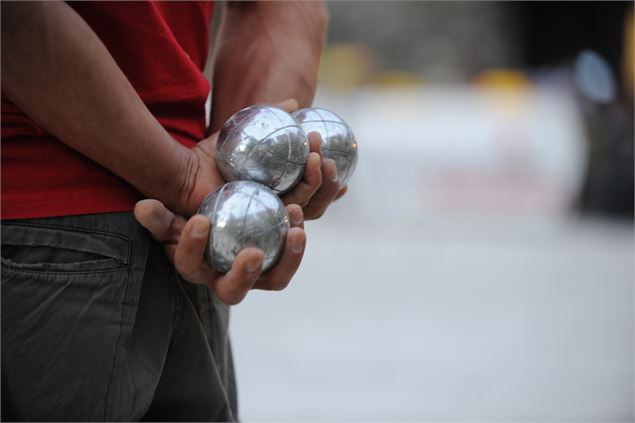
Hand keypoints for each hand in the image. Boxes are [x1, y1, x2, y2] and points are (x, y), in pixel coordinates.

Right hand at [134, 199, 306, 304]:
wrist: (231, 208)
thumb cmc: (199, 214)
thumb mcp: (178, 215)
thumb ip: (161, 215)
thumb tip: (142, 207)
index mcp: (197, 268)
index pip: (189, 264)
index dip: (191, 246)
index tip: (198, 220)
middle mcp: (228, 279)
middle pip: (234, 290)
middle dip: (243, 275)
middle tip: (254, 252)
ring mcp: (258, 274)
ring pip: (275, 278)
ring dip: (287, 257)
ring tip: (294, 229)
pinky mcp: (282, 260)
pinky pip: (293, 255)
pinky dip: (299, 239)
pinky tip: (299, 214)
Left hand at [180, 98, 347, 218]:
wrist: (185, 173)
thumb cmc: (209, 156)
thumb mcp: (244, 131)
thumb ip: (270, 117)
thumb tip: (296, 103)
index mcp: (278, 193)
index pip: (312, 191)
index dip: (330, 181)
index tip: (340, 162)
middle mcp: (277, 208)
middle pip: (316, 203)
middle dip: (329, 182)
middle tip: (331, 157)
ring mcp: (270, 218)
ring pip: (308, 206)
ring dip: (320, 181)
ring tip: (321, 157)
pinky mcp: (263, 223)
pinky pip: (291, 209)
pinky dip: (306, 190)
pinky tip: (311, 170)